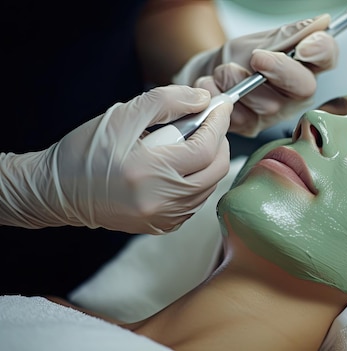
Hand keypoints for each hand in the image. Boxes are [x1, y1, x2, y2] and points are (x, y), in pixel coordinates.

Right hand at [0, 85, 231, 233]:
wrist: (56, 191)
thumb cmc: (86, 151)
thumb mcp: (122, 116)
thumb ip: (165, 102)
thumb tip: (202, 99)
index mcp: (149, 172)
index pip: (205, 148)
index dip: (218, 124)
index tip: (221, 106)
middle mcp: (160, 202)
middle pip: (216, 171)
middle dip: (219, 143)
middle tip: (209, 123)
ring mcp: (162, 219)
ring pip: (209, 188)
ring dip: (209, 162)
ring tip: (189, 142)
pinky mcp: (161, 227)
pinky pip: (195, 202)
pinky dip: (198, 181)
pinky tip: (180, 166)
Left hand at [173, 14, 338, 136]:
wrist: (210, 73)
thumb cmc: (239, 57)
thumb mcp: (262, 39)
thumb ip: (290, 35)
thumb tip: (321, 23)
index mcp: (304, 67)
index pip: (326, 58)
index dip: (321, 51)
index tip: (304, 47)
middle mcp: (295, 94)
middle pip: (304, 86)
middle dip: (280, 70)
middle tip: (257, 57)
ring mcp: (274, 114)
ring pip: (268, 104)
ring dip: (238, 81)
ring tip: (224, 70)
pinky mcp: (251, 127)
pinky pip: (238, 115)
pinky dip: (218, 94)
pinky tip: (213, 85)